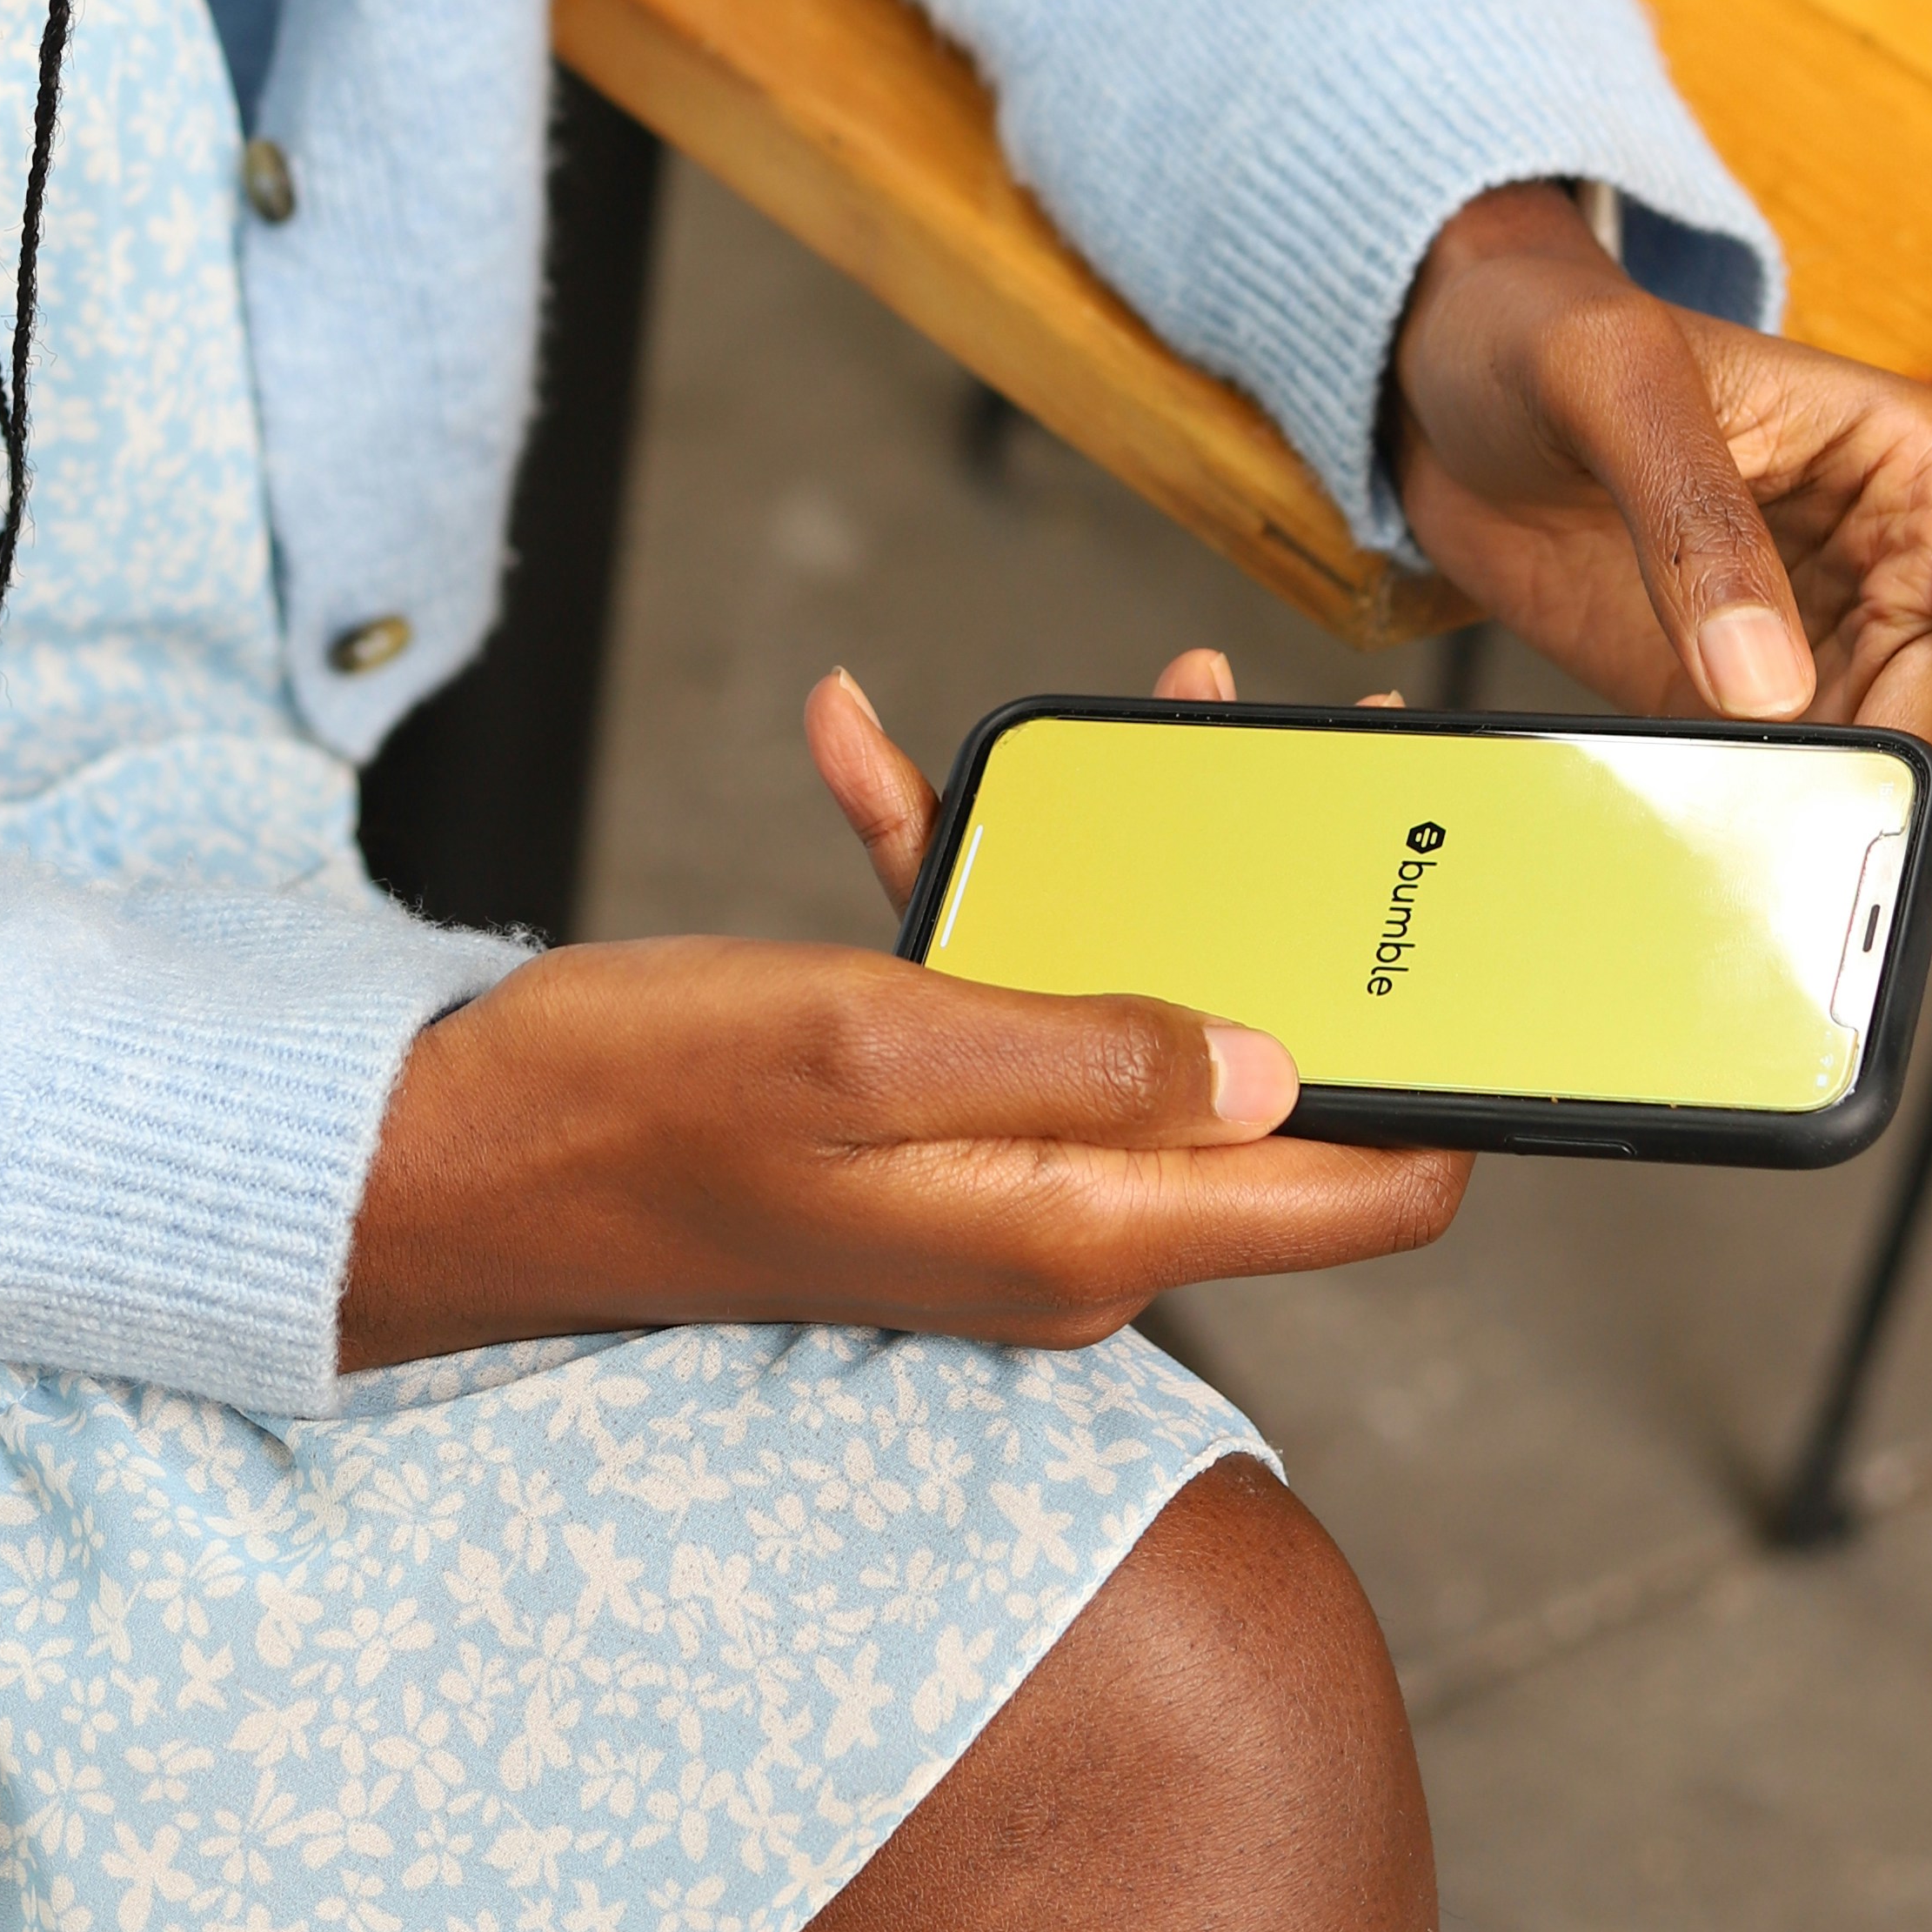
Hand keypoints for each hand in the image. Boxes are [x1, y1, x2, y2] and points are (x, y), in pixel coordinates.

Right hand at [336, 644, 1468, 1372]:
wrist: (444, 1159)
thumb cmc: (629, 1111)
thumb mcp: (863, 1046)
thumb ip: (1077, 1054)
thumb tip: (1272, 1058)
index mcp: (1078, 1229)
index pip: (1363, 1190)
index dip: (1450, 1079)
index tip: (1487, 943)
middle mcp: (1061, 1219)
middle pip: (1263, 1068)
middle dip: (1292, 907)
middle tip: (1294, 743)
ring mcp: (987, 1168)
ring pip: (1125, 996)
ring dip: (1124, 854)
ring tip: (1131, 702)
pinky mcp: (911, 1116)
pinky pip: (982, 984)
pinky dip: (947, 864)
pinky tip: (859, 747)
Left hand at [1388, 183, 1931, 950]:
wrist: (1445, 379)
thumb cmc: (1541, 332)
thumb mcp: (1605, 378)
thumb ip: (1691, 516)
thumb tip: (1765, 686)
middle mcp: (1912, 572)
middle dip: (1925, 832)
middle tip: (1839, 912)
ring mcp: (1833, 647)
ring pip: (1896, 791)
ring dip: (1846, 846)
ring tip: (1770, 895)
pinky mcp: (1749, 706)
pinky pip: (1798, 797)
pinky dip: (1771, 838)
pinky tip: (1714, 854)